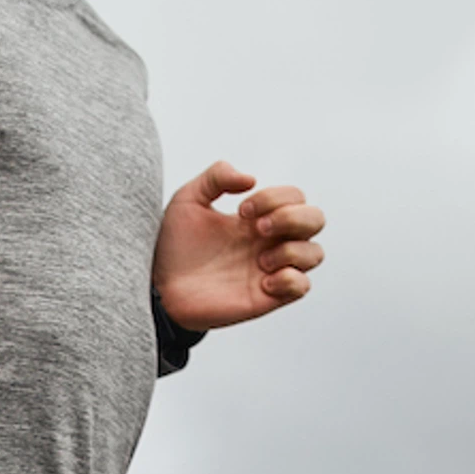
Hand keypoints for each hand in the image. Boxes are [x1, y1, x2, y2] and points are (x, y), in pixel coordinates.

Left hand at [152, 162, 323, 333]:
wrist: (158, 288)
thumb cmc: (172, 247)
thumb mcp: (188, 198)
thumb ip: (217, 176)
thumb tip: (251, 179)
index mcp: (257, 217)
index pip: (295, 197)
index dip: (276, 198)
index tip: (242, 210)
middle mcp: (269, 242)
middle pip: (316, 219)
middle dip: (292, 218)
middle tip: (257, 229)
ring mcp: (270, 270)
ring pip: (315, 253)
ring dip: (291, 249)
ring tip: (258, 260)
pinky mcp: (266, 298)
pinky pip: (302, 287)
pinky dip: (290, 279)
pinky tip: (262, 280)